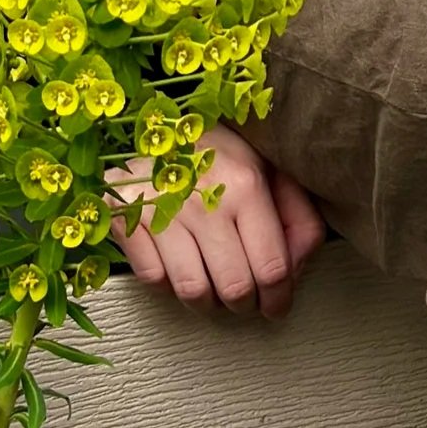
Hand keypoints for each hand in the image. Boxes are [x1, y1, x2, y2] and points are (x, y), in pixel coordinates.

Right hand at [110, 122, 325, 318]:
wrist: (164, 121)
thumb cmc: (224, 154)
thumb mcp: (273, 172)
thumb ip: (299, 218)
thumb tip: (296, 269)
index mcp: (247, 183)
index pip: (272, 268)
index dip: (279, 299)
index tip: (276, 305)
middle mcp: (204, 197)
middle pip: (234, 289)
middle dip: (245, 305)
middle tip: (245, 298)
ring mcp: (162, 206)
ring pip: (192, 291)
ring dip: (207, 299)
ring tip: (212, 281)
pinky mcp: (127, 214)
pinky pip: (153, 278)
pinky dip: (167, 281)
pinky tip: (178, 260)